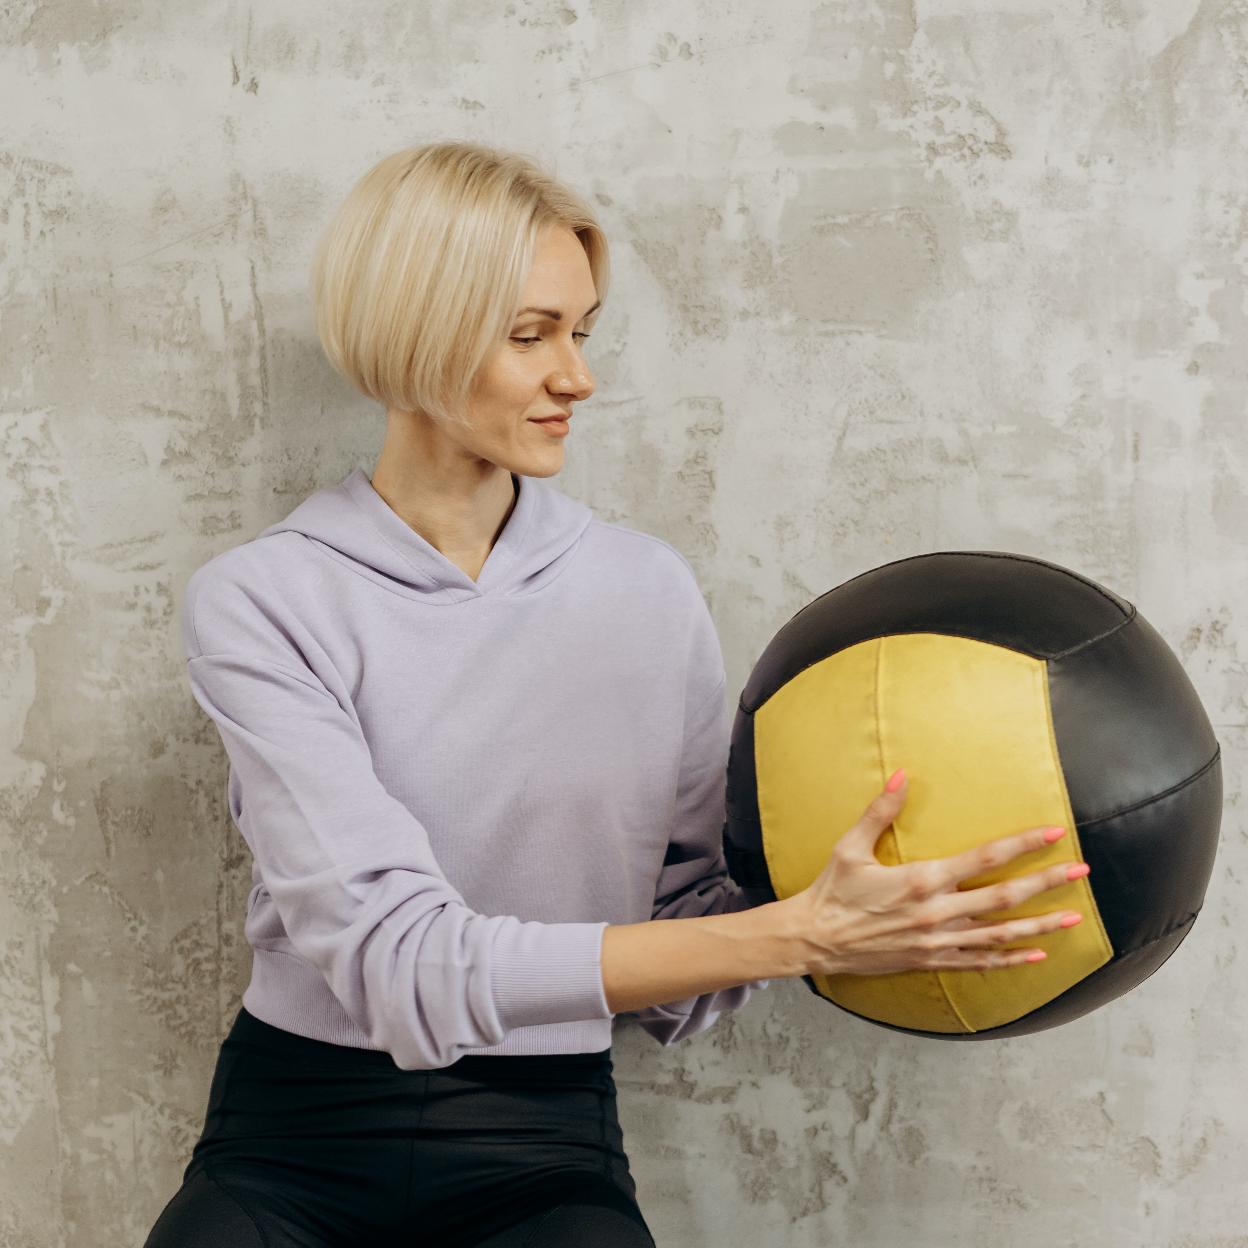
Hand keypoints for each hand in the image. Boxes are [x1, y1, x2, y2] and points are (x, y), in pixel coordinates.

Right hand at [783, 769, 1087, 976]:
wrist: (814, 939)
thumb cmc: (832, 891)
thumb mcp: (851, 847)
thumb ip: (880, 811)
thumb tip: (902, 775)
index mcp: (921, 879)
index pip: (984, 858)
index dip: (1022, 844)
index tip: (1053, 834)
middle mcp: (937, 912)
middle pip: (1004, 896)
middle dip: (1046, 883)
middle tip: (1080, 873)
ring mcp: (938, 941)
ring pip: (1001, 933)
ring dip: (1040, 925)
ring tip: (1073, 918)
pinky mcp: (932, 961)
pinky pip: (980, 962)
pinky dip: (1011, 959)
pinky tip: (1036, 955)